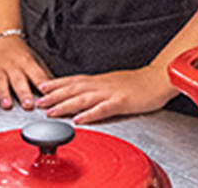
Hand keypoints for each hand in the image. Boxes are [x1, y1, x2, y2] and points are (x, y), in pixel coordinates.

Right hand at [0, 35, 50, 110]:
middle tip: (27, 104)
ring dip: (4, 94)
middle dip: (23, 92)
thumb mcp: (34, 61)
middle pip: (18, 79)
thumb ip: (43, 76)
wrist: (2, 41)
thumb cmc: (20, 56)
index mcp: (27, 62)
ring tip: (7, 104)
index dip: (42, 85)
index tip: (47, 96)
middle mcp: (12, 65)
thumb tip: (57, 91)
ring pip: (1, 81)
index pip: (37, 74)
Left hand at [36, 66, 175, 123]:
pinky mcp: (122, 102)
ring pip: (83, 98)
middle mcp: (102, 84)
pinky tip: (79, 120)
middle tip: (38, 102)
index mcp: (101, 80)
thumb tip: (86, 92)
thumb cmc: (140, 82)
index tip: (42, 87)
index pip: (74, 80)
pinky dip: (90, 114)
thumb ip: (100, 87)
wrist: (159, 78)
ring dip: (65, 105)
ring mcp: (111, 92)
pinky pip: (103, 109)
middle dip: (54, 96)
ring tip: (51, 111)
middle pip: (74, 89)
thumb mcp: (115, 81)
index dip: (57, 84)